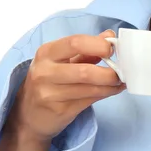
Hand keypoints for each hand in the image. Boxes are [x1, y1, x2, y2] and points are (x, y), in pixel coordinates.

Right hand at [6, 29, 125, 144]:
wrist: (28, 114)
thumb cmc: (48, 81)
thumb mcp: (61, 60)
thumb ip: (85, 48)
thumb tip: (109, 35)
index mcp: (46, 53)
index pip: (75, 43)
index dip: (98, 45)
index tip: (112, 49)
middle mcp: (45, 73)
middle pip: (84, 71)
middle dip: (109, 72)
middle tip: (122, 71)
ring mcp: (50, 94)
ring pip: (90, 88)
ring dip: (112, 85)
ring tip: (121, 80)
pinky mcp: (60, 111)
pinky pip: (90, 101)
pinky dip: (107, 93)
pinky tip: (114, 89)